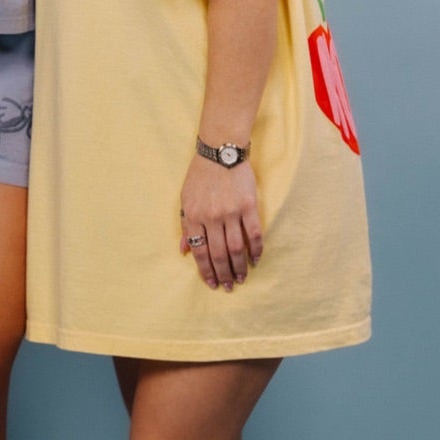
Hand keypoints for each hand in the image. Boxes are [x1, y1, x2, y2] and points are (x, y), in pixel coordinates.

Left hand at [179, 157, 262, 290]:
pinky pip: (254, 233)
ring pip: (236, 247)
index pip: (199, 251)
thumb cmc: (200, 177)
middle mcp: (211, 217)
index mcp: (193, 216)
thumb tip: (183, 250)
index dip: (205, 270)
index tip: (211, 283)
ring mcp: (231, 212)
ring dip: (239, 266)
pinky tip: (255, 260)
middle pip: (218, 253)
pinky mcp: (248, 205)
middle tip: (228, 287)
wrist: (220, 152)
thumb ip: (185, 226)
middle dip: (223, 273)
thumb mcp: (185, 200)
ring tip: (241, 278)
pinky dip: (256, 249)